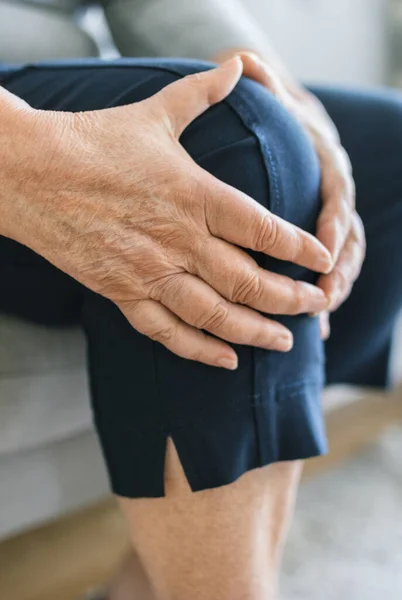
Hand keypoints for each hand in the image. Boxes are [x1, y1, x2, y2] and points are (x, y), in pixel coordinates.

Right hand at [1, 58, 331, 367]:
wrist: (30, 173)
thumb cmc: (93, 141)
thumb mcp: (155, 114)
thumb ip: (201, 93)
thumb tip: (235, 66)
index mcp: (195, 195)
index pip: (265, 230)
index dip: (301, 249)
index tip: (322, 262)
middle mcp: (179, 240)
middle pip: (250, 283)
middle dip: (291, 300)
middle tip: (316, 307)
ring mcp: (150, 272)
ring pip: (216, 316)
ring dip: (256, 333)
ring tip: (284, 342)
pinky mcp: (123, 293)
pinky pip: (168, 332)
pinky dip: (201, 351)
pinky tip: (227, 360)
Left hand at [233, 52, 365, 337]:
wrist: (292, 133)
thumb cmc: (278, 120)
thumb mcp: (274, 98)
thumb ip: (263, 84)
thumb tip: (244, 62)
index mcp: (328, 168)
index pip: (337, 199)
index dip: (333, 227)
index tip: (324, 255)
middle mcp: (336, 198)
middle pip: (347, 240)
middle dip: (338, 272)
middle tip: (323, 300)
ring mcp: (331, 222)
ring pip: (343, 263)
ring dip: (333, 291)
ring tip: (320, 318)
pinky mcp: (321, 242)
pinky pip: (328, 274)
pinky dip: (323, 299)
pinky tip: (314, 328)